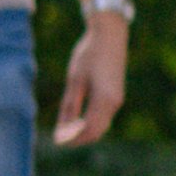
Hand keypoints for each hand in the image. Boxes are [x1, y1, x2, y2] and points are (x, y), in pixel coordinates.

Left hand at [53, 16, 128, 148]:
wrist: (109, 34)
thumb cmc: (89, 53)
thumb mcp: (75, 80)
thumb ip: (70, 106)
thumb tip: (62, 129)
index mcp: (104, 99)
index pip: (88, 130)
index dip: (73, 139)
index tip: (57, 141)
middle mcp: (115, 103)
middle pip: (97, 131)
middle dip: (79, 138)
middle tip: (60, 139)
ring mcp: (117, 99)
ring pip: (102, 125)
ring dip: (85, 131)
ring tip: (66, 129)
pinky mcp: (116, 94)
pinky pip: (104, 116)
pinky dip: (91, 122)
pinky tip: (77, 118)